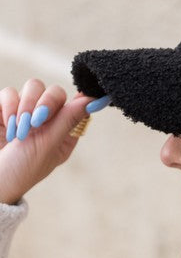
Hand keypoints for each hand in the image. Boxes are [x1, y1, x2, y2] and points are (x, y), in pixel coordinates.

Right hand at [0, 79, 96, 204]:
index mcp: (64, 132)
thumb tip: (94, 100)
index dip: (79, 98)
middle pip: (55, 91)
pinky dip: (8, 107)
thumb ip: (68, 119)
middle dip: (45, 103)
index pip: (78, 105)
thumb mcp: (48, 146)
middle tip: (35, 123)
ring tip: (18, 131)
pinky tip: (8, 128)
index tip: (82, 98)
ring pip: (33, 87)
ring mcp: (25, 112)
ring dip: (25, 107)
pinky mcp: (4, 110)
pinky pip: (9, 93)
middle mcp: (47, 120)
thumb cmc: (22, 170)